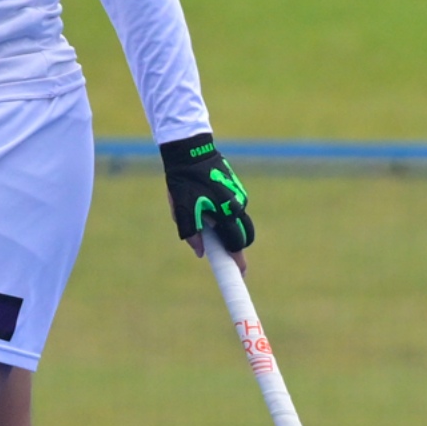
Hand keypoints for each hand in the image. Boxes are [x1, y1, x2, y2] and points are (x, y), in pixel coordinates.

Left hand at [159, 132, 252, 268]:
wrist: (191, 151)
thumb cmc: (184, 181)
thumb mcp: (181, 209)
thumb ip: (190, 233)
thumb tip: (200, 252)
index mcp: (226, 213)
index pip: (236, 245)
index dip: (238, 262)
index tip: (240, 274)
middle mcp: (237, 206)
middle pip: (244, 237)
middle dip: (236, 247)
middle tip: (222, 252)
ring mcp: (239, 196)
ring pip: (239, 222)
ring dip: (229, 229)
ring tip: (205, 220)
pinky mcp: (237, 188)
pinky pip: (235, 209)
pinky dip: (226, 215)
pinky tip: (208, 206)